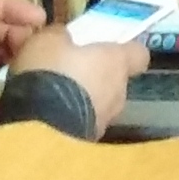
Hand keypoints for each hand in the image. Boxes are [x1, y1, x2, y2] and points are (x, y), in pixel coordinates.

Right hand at [8, 25, 147, 132]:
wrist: (39, 128)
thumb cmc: (50, 73)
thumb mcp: (47, 42)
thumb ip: (60, 37)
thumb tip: (64, 37)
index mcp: (116, 61)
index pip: (139, 54)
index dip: (126, 51)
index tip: (110, 50)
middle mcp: (120, 92)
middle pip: (116, 81)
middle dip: (96, 78)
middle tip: (68, 74)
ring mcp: (106, 120)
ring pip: (99, 105)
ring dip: (82, 101)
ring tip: (52, 99)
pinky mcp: (88, 143)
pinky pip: (82, 124)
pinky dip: (70, 120)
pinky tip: (46, 119)